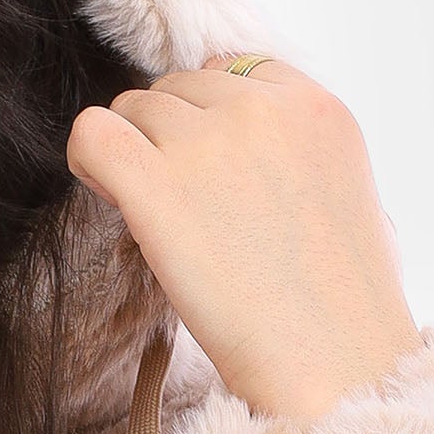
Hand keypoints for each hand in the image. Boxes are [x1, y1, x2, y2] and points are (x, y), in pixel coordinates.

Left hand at [65, 59, 420, 422]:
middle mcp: (263, 111)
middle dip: (168, 140)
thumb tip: (231, 156)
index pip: (232, 72)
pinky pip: (92, 133)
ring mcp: (210, 142)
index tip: (208, 171)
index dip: (208, 120)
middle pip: (176, 90)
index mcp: (317, 109)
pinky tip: (108, 194)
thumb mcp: (345, 195)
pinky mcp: (159, 184)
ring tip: (157, 215)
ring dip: (133, 156)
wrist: (334, 361)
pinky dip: (88, 157)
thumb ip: (293, 152)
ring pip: (133, 109)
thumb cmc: (340, 305)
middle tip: (182, 206)